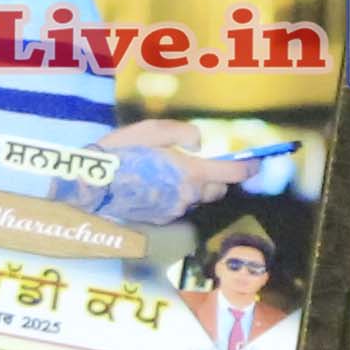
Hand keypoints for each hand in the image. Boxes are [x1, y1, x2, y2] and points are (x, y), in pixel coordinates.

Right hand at [108, 116, 248, 208]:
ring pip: (196, 199)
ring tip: (168, 172)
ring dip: (193, 188)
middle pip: (217, 190)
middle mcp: (187, 196)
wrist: (92, 184)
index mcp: (191, 173)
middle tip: (201, 163)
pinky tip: (154, 185)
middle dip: (217, 178)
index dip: (248, 168)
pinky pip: (178, 207)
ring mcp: (174, 211)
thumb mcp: (153, 130)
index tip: (257, 163)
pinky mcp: (160, 220)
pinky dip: (175, 196)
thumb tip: (200, 144)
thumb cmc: (122, 152)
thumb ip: (184, 133)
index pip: (231, 173)